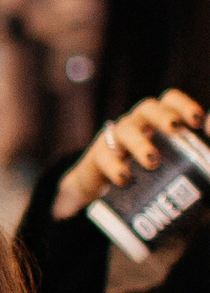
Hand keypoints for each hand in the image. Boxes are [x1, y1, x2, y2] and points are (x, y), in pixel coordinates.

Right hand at [53, 90, 202, 218]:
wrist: (104, 192)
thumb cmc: (149, 173)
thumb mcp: (173, 160)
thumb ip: (194, 152)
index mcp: (157, 120)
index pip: (169, 100)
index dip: (183, 105)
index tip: (196, 122)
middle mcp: (137, 123)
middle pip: (148, 108)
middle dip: (163, 117)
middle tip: (176, 131)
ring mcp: (115, 138)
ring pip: (126, 130)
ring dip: (141, 143)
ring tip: (153, 162)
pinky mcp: (97, 158)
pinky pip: (103, 157)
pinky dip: (115, 166)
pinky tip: (125, 178)